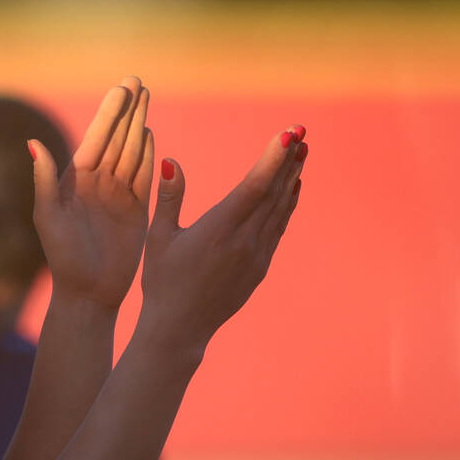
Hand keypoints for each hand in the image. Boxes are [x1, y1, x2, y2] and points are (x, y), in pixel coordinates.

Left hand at [31, 77, 154, 308]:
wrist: (88, 294)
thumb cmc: (62, 258)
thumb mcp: (49, 217)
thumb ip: (45, 179)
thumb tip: (34, 142)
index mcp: (75, 181)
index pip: (96, 139)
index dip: (109, 113)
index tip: (121, 89)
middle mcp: (98, 183)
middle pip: (117, 139)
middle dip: (128, 110)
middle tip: (137, 81)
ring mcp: (119, 196)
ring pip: (132, 152)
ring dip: (140, 125)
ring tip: (146, 98)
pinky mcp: (137, 211)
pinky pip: (145, 177)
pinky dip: (149, 156)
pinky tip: (151, 135)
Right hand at [140, 124, 307, 349]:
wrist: (180, 327)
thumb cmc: (161, 280)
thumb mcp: (159, 238)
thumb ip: (169, 198)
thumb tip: (169, 161)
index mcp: (218, 231)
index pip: (253, 187)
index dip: (272, 159)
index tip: (287, 134)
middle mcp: (244, 242)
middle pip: (274, 193)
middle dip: (288, 160)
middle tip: (301, 132)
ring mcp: (256, 256)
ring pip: (280, 209)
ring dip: (291, 179)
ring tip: (301, 152)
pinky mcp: (260, 268)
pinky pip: (278, 228)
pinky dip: (287, 204)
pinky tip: (291, 188)